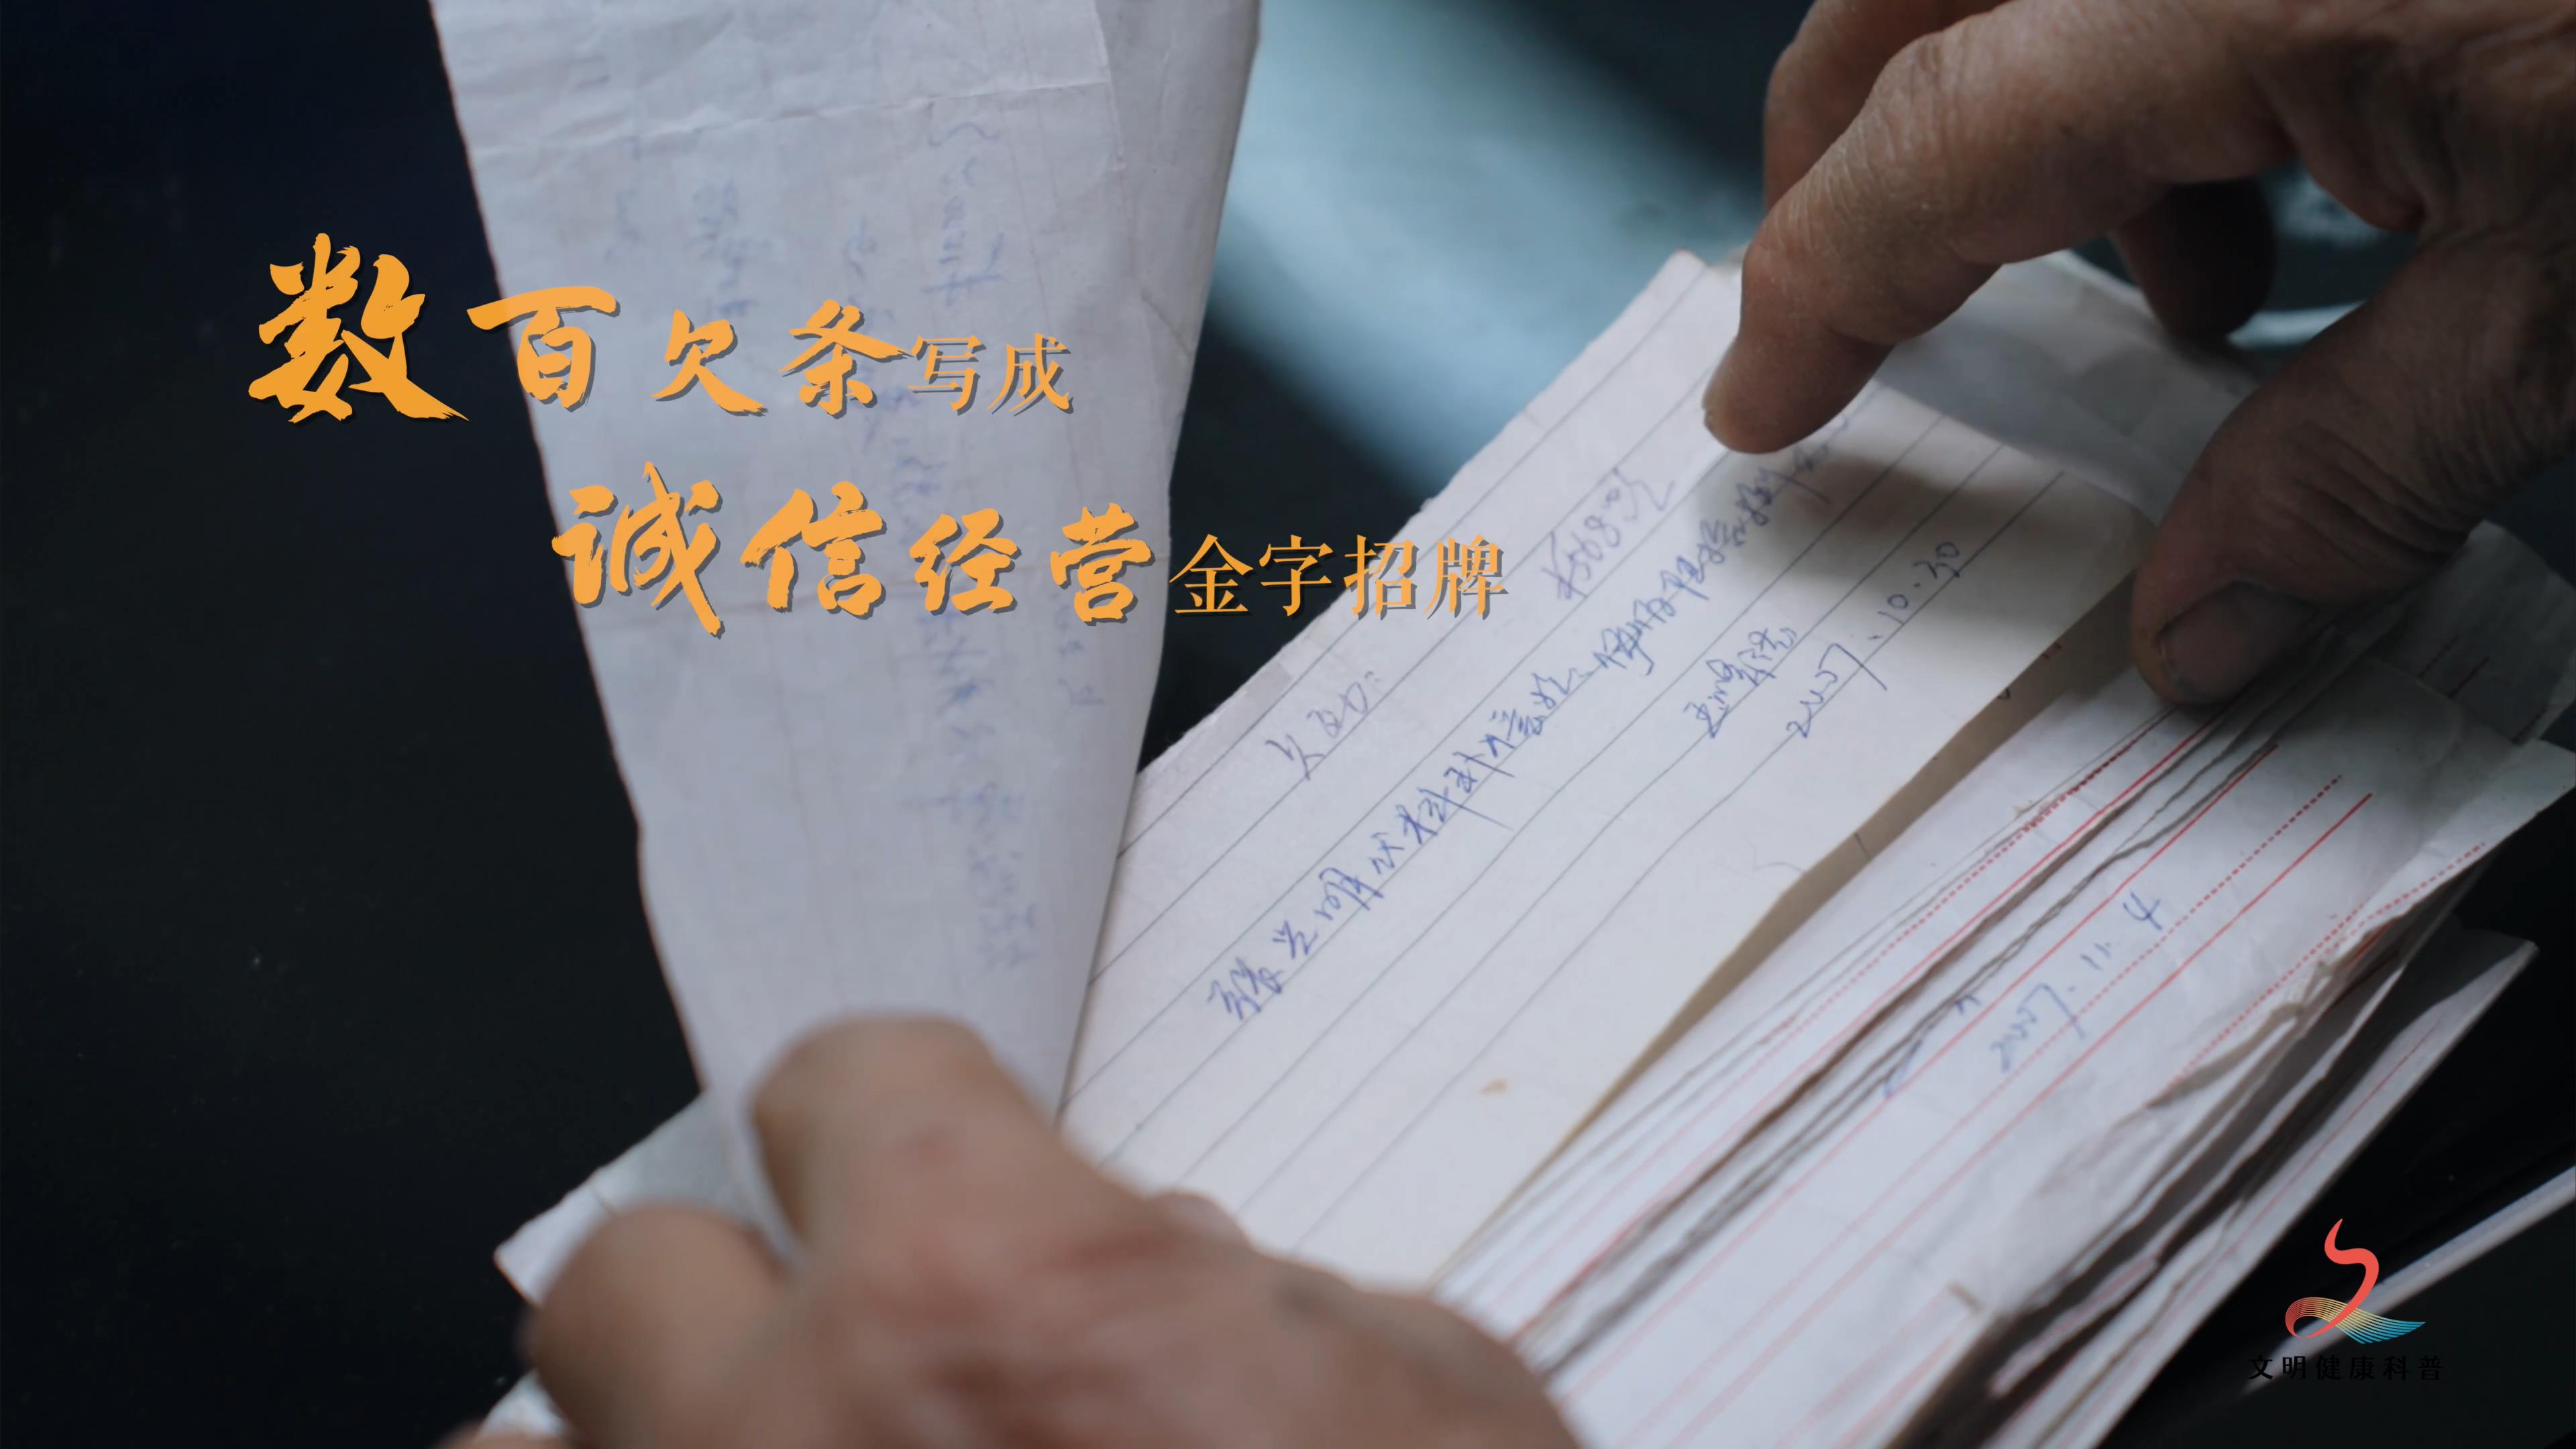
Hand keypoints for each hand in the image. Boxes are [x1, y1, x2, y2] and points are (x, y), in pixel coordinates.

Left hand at [452, 1018, 1576, 1448]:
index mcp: (981, 1284)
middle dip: (724, 1300)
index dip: (896, 1115)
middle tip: (834, 1357)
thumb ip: (1240, 1303)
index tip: (916, 1156)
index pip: (838, 1083)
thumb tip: (1161, 1283)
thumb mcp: (1419, 1394)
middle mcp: (795, 1435)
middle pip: (618, 1279)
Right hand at [1705, 0, 2575, 701]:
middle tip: (1848, 308)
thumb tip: (2193, 636)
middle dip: (1845, 149)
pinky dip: (2161, 64)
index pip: (1939, 138)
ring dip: (2034, 119)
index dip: (1822, 283)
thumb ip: (2363, 464)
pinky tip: (2292, 187)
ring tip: (2181, 299)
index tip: (1757, 407)